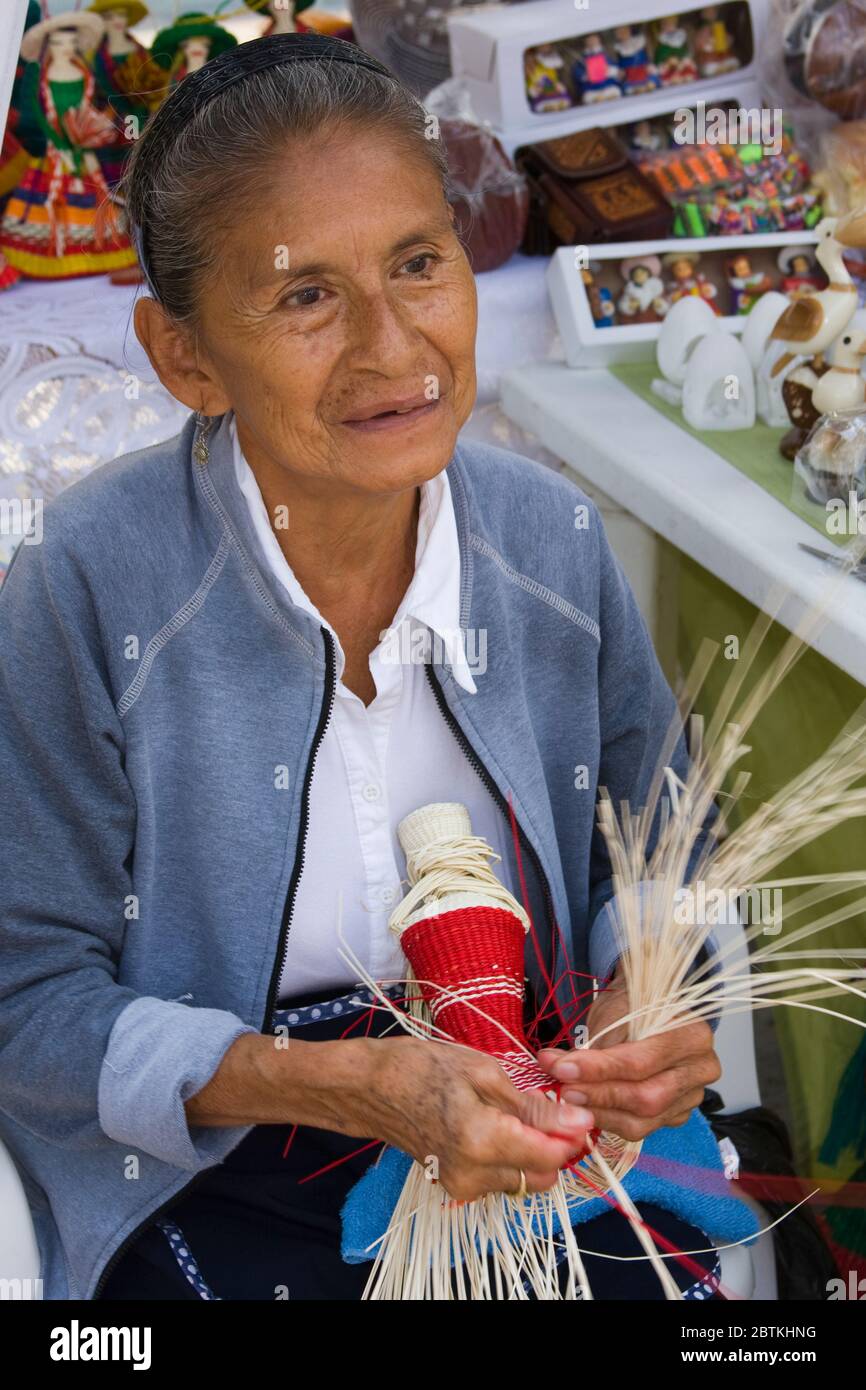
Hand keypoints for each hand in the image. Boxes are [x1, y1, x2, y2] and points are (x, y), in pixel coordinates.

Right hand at [347, 1036, 594, 1201]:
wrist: (371, 1088)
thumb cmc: (424, 1067)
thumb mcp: (484, 1073)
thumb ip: (533, 1107)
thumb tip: (579, 1124)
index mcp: (482, 1142)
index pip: (550, 1157)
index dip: (570, 1135)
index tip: (576, 1110)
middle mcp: (473, 1175)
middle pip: (540, 1177)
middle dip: (552, 1148)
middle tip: (546, 1109)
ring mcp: (461, 1185)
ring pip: (521, 1181)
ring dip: (529, 1153)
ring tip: (512, 1112)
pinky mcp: (454, 1186)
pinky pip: (498, 1179)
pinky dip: (507, 1158)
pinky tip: (493, 1126)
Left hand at [536, 972, 719, 1141]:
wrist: (649, 1012)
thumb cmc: (633, 1008)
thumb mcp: (615, 1012)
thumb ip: (595, 1044)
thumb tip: (558, 1067)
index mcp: (692, 1035)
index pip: (641, 1062)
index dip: (599, 1069)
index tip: (562, 1068)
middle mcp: (700, 1069)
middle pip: (646, 1097)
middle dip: (598, 1094)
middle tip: (563, 1087)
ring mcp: (692, 1096)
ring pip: (643, 1121)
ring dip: (599, 1112)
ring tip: (569, 1098)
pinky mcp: (677, 1115)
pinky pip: (641, 1129)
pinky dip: (609, 1120)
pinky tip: (588, 1108)